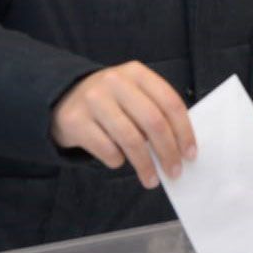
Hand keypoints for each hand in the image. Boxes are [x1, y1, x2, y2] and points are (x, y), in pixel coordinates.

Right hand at [51, 61, 194, 187]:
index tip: (190, 154)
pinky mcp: (75, 120)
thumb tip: (180, 149)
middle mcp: (114, 81)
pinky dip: (118, 161)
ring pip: (131, 139)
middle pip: (153, 122)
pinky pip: (107, 149)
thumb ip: (155, 112)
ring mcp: (93, 100)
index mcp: (136, 72)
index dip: (184, 131)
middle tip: (175, 171)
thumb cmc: (111, 102)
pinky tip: (119, 161)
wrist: (63, 99)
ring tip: (151, 180)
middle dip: (168, 152)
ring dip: (145, 165)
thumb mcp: (133, 94)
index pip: (170, 103)